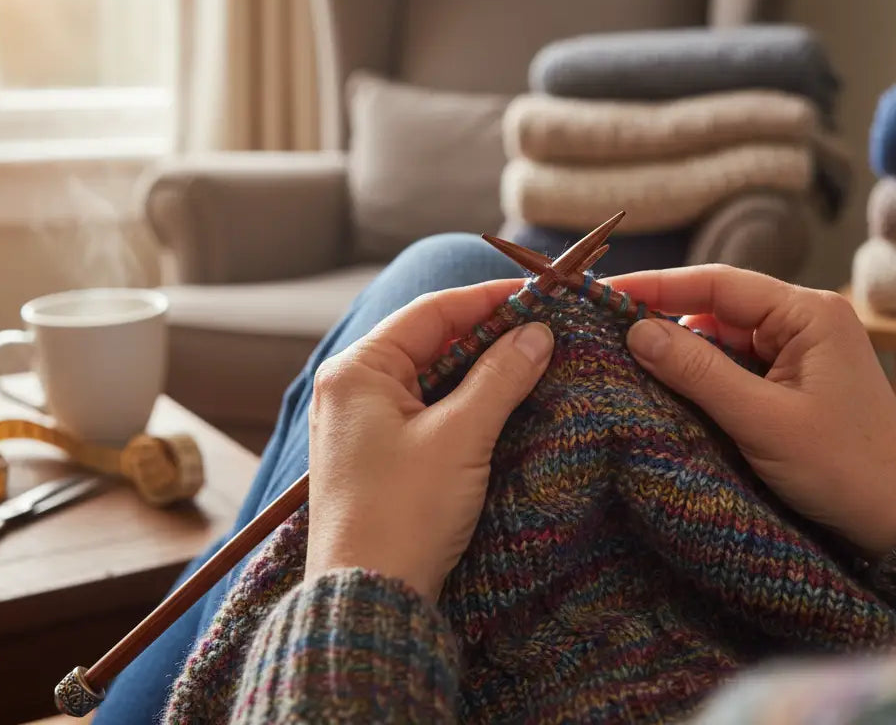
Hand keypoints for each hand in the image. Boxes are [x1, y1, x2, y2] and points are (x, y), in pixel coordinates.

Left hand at [304, 280, 554, 601]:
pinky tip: (503, 404)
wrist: (369, 599)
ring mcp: (361, 424)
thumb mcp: (460, 437)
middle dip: (488, 335)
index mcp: (356, 371)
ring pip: (431, 378)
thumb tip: (538, 333)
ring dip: (480, 370)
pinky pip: (426, 411)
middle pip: (430, 342)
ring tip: (534, 362)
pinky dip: (463, 403)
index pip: (431, 312)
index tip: (539, 297)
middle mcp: (350, 389)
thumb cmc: (403, 514)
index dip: (488, 300)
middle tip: (545, 330)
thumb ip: (501, 376)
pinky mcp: (377, 456)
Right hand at [610, 265, 895, 558]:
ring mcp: (802, 350)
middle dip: (664, 319)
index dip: (656, 285)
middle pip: (718, 307)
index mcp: (810, 313)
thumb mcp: (762, 421)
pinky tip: (669, 387)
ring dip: (683, 352)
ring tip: (627, 362)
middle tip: (605, 332)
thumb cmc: (843, 469)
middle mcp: (807, 320)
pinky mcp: (796, 380)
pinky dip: (704, 375)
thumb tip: (635, 331)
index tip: (604, 292)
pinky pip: (738, 365)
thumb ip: (698, 372)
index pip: (718, 284)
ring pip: (724, 338)